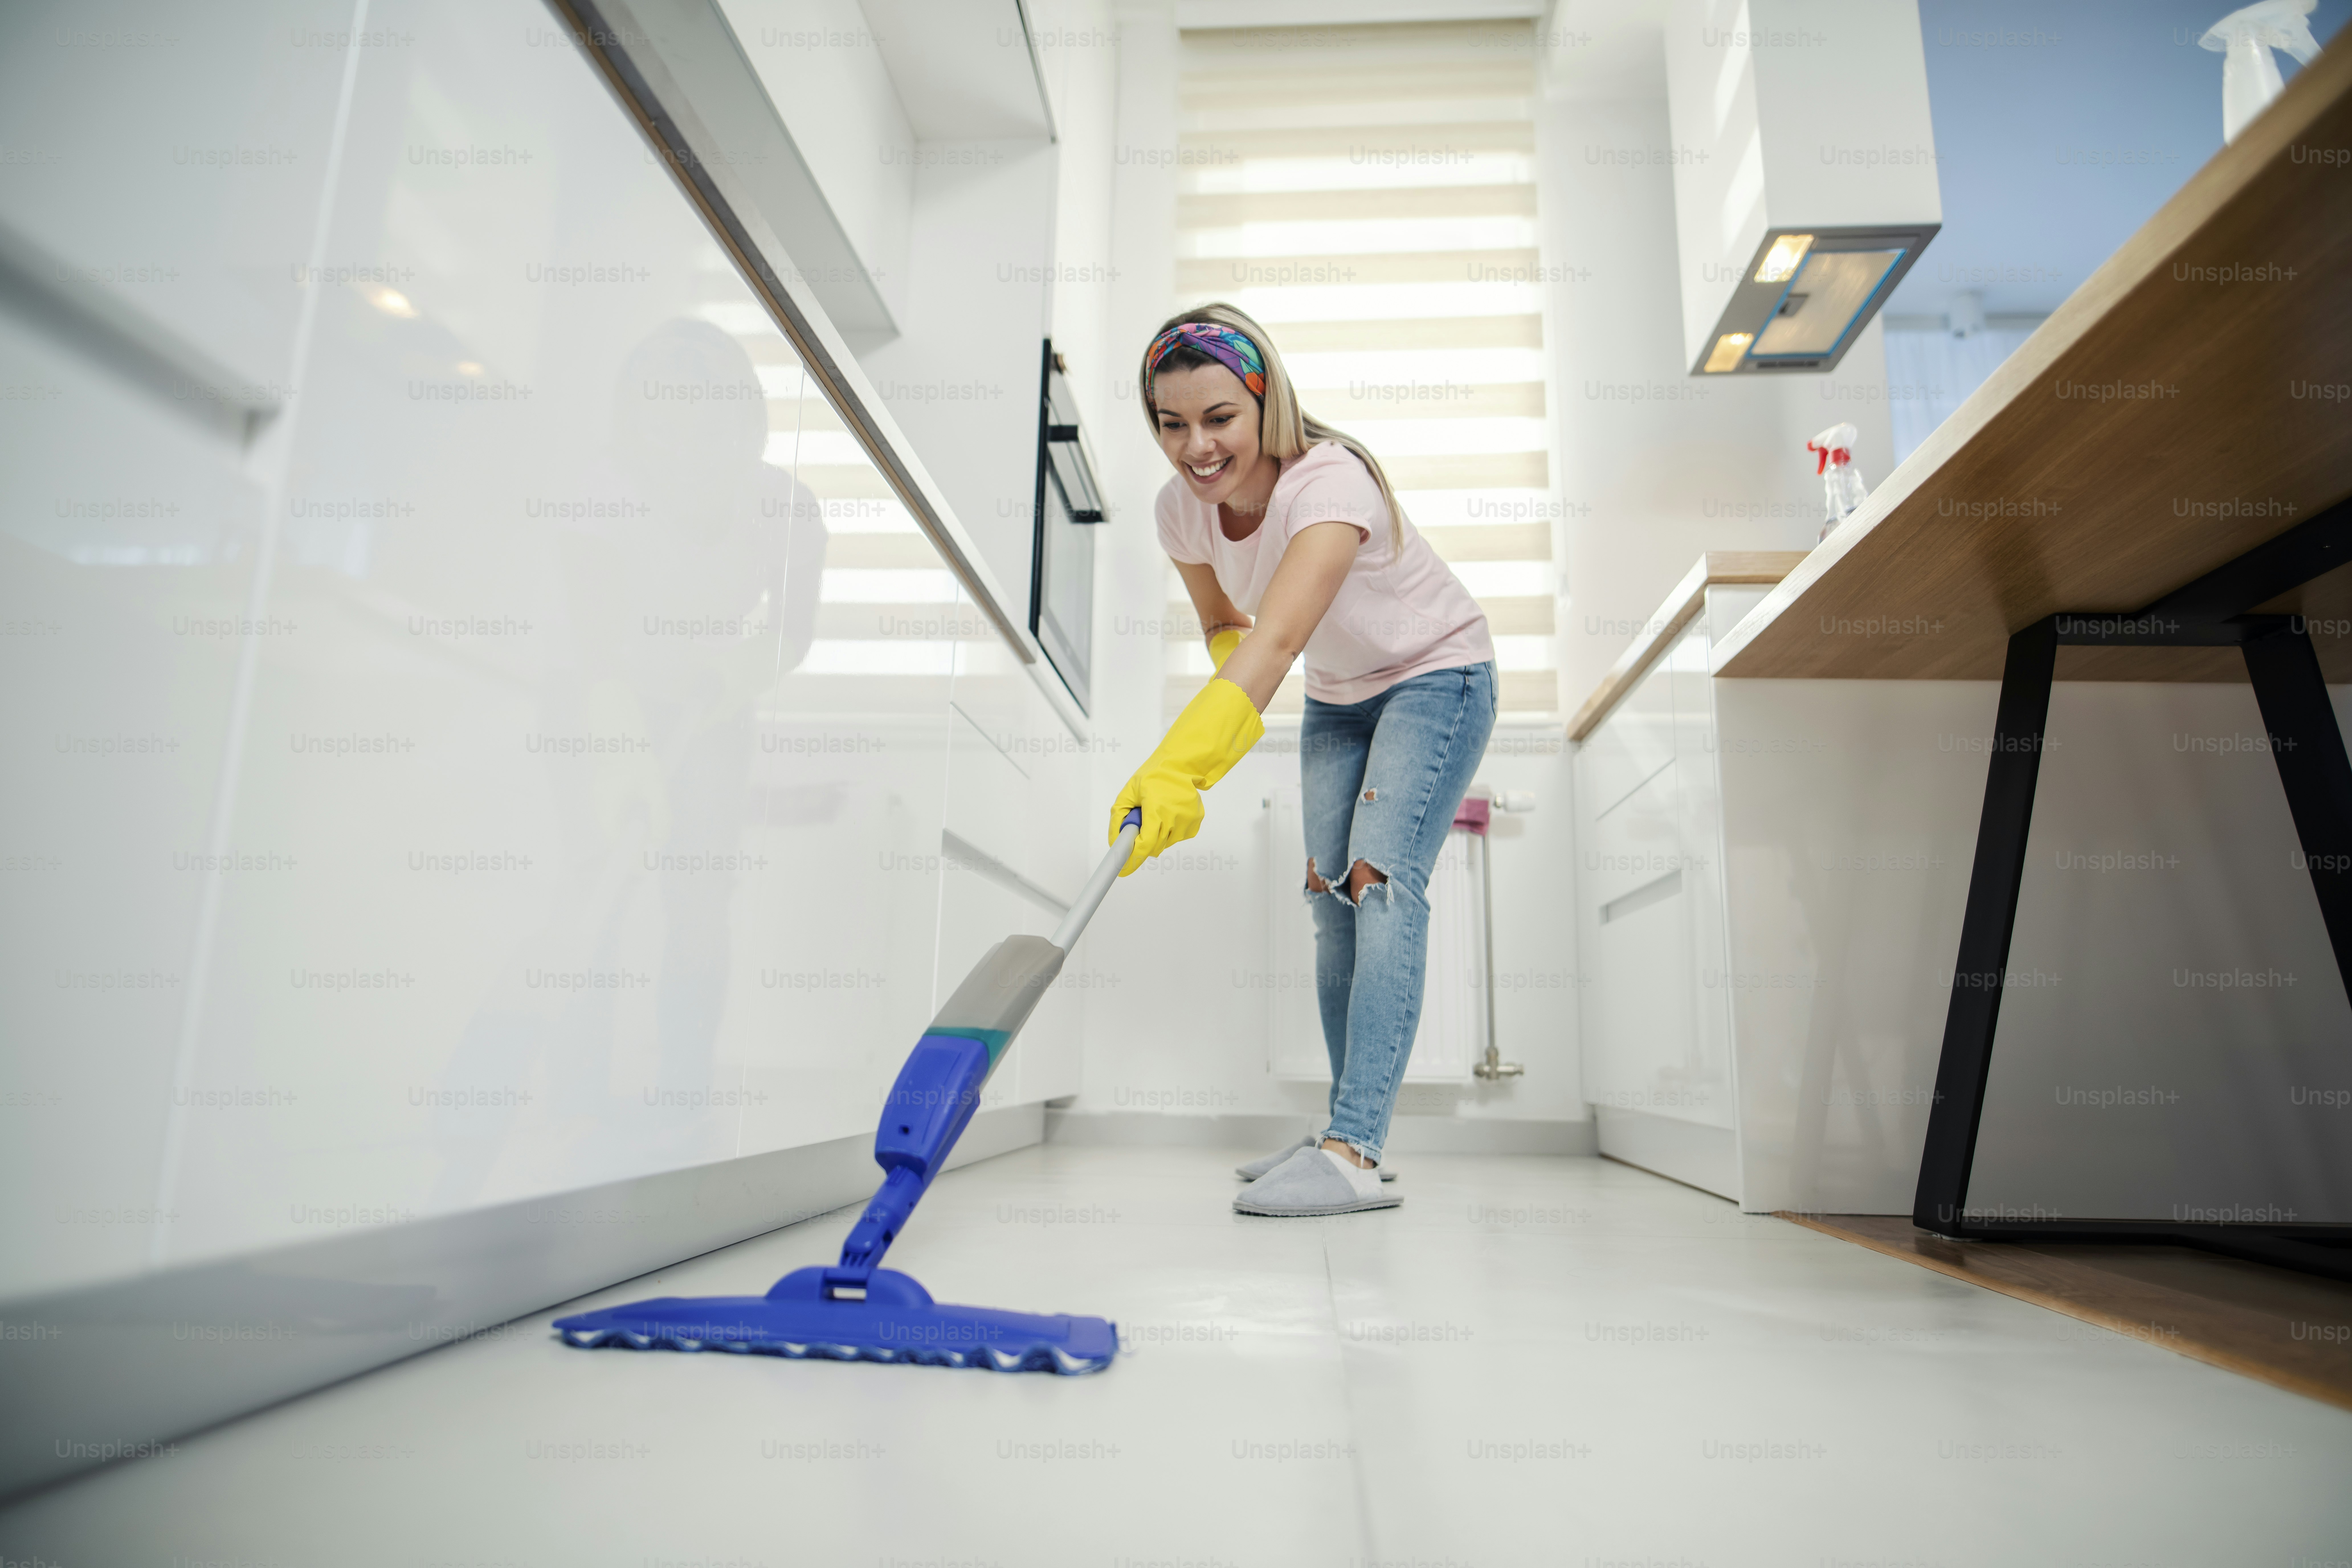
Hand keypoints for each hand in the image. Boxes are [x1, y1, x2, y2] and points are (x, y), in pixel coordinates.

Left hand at [1108, 677, 1263, 875]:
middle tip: (1141, 822)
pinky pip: (1178, 837)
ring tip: (1157, 812)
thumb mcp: (1128, 792)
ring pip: (1166, 843)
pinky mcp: (1196, 821)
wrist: (1181, 765)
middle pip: (1154, 847)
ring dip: (1157, 835)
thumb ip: (1119, 817)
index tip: (1123, 870)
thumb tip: (1115, 842)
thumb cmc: (1153, 776)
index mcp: (1157, 809)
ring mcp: (1187, 820)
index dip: (1133, 859)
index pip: (1145, 844)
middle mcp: (1175, 817)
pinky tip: (1169, 814)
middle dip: (1143, 841)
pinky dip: (1171, 831)